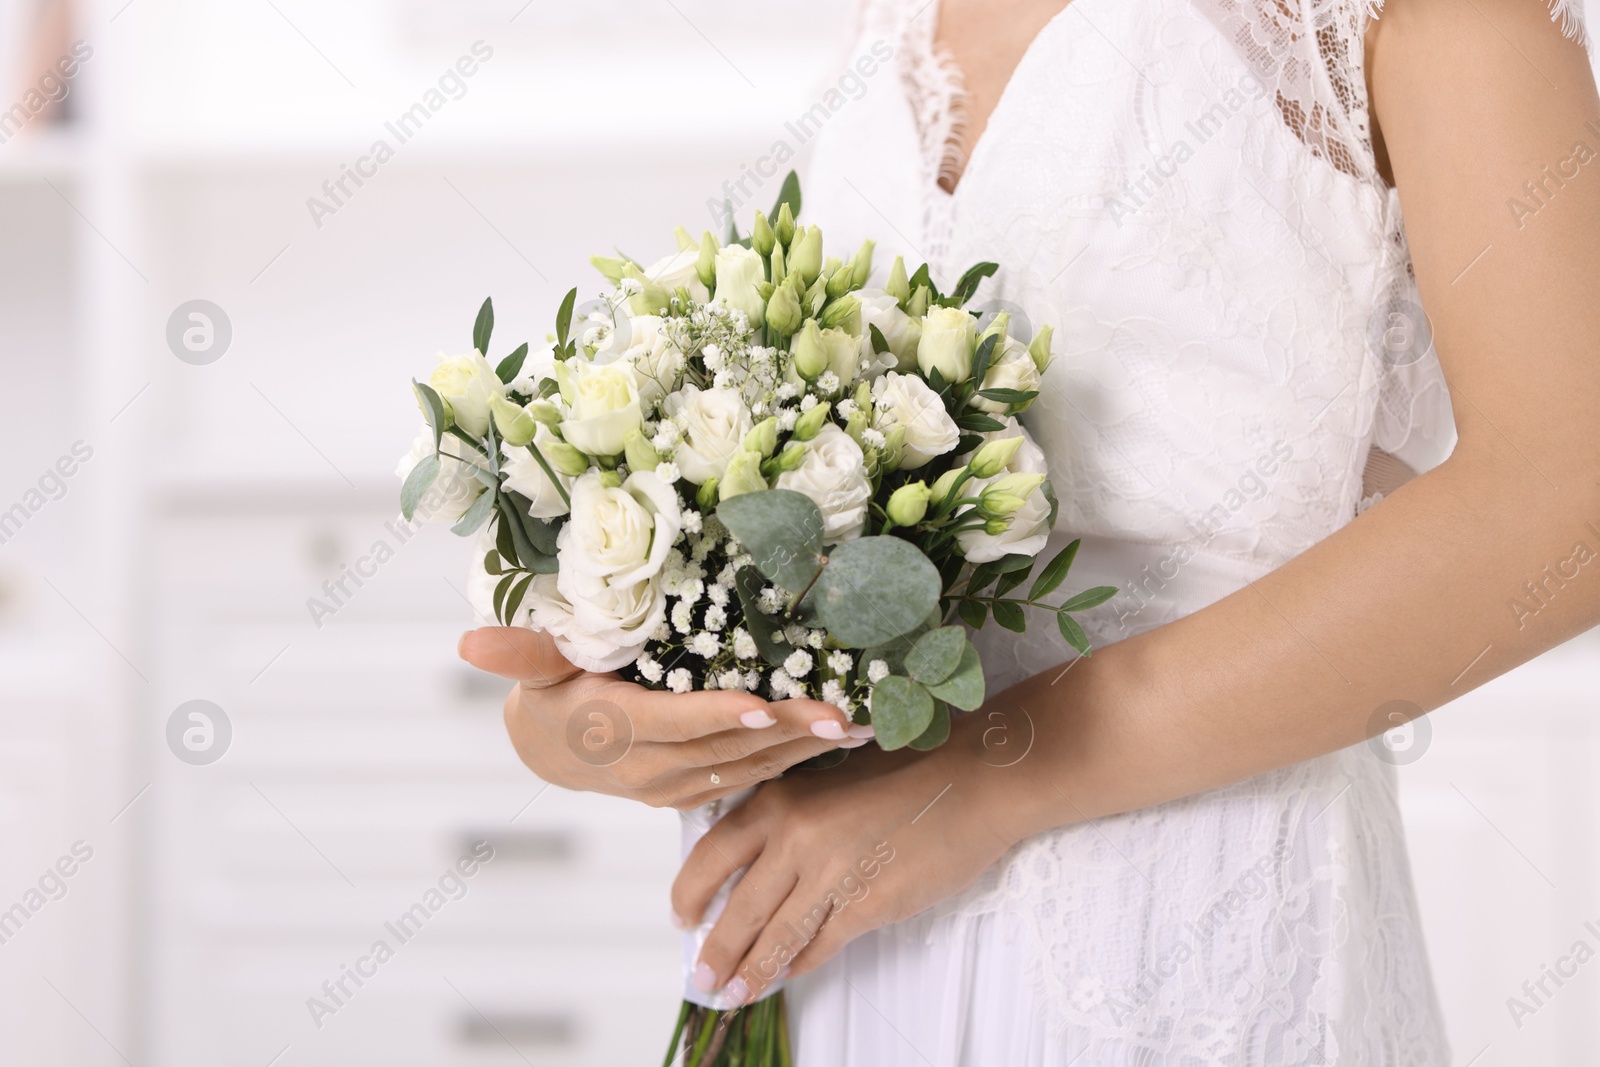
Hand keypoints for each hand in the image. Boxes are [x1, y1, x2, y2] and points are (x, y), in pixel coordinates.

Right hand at [459, 627, 868, 808]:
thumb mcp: (533, 666)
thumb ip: (517, 652)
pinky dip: (798, 761)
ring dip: (808, 752)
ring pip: (752, 770)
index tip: (767, 708)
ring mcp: (680, 787)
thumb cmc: (550, 693)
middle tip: (846, 717)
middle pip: (730, 750)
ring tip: (863, 728)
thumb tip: (470, 642)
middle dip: (791, 735)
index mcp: (618, 730)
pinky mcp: (699, 791)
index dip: (720, 718)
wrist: (553, 752)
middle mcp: (654, 768)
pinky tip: (840, 742)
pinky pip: (756, 779)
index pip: (676, 724)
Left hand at [669, 752, 1014, 1002]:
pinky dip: (798, 966)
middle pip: (739, 907)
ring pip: (775, 937)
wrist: (971, 781)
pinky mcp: (867, 904)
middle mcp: (796, 835)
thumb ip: (787, 818)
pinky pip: (820, 946)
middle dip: (715, 949)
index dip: (690, 892)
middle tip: (700, 976)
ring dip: (750, 971)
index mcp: (780, 799)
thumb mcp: (828, 781)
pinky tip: (786, 977)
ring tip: (732, 994)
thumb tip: (750, 869)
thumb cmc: (905, 774)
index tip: (682, 917)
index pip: (712, 854)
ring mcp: (831, 873)